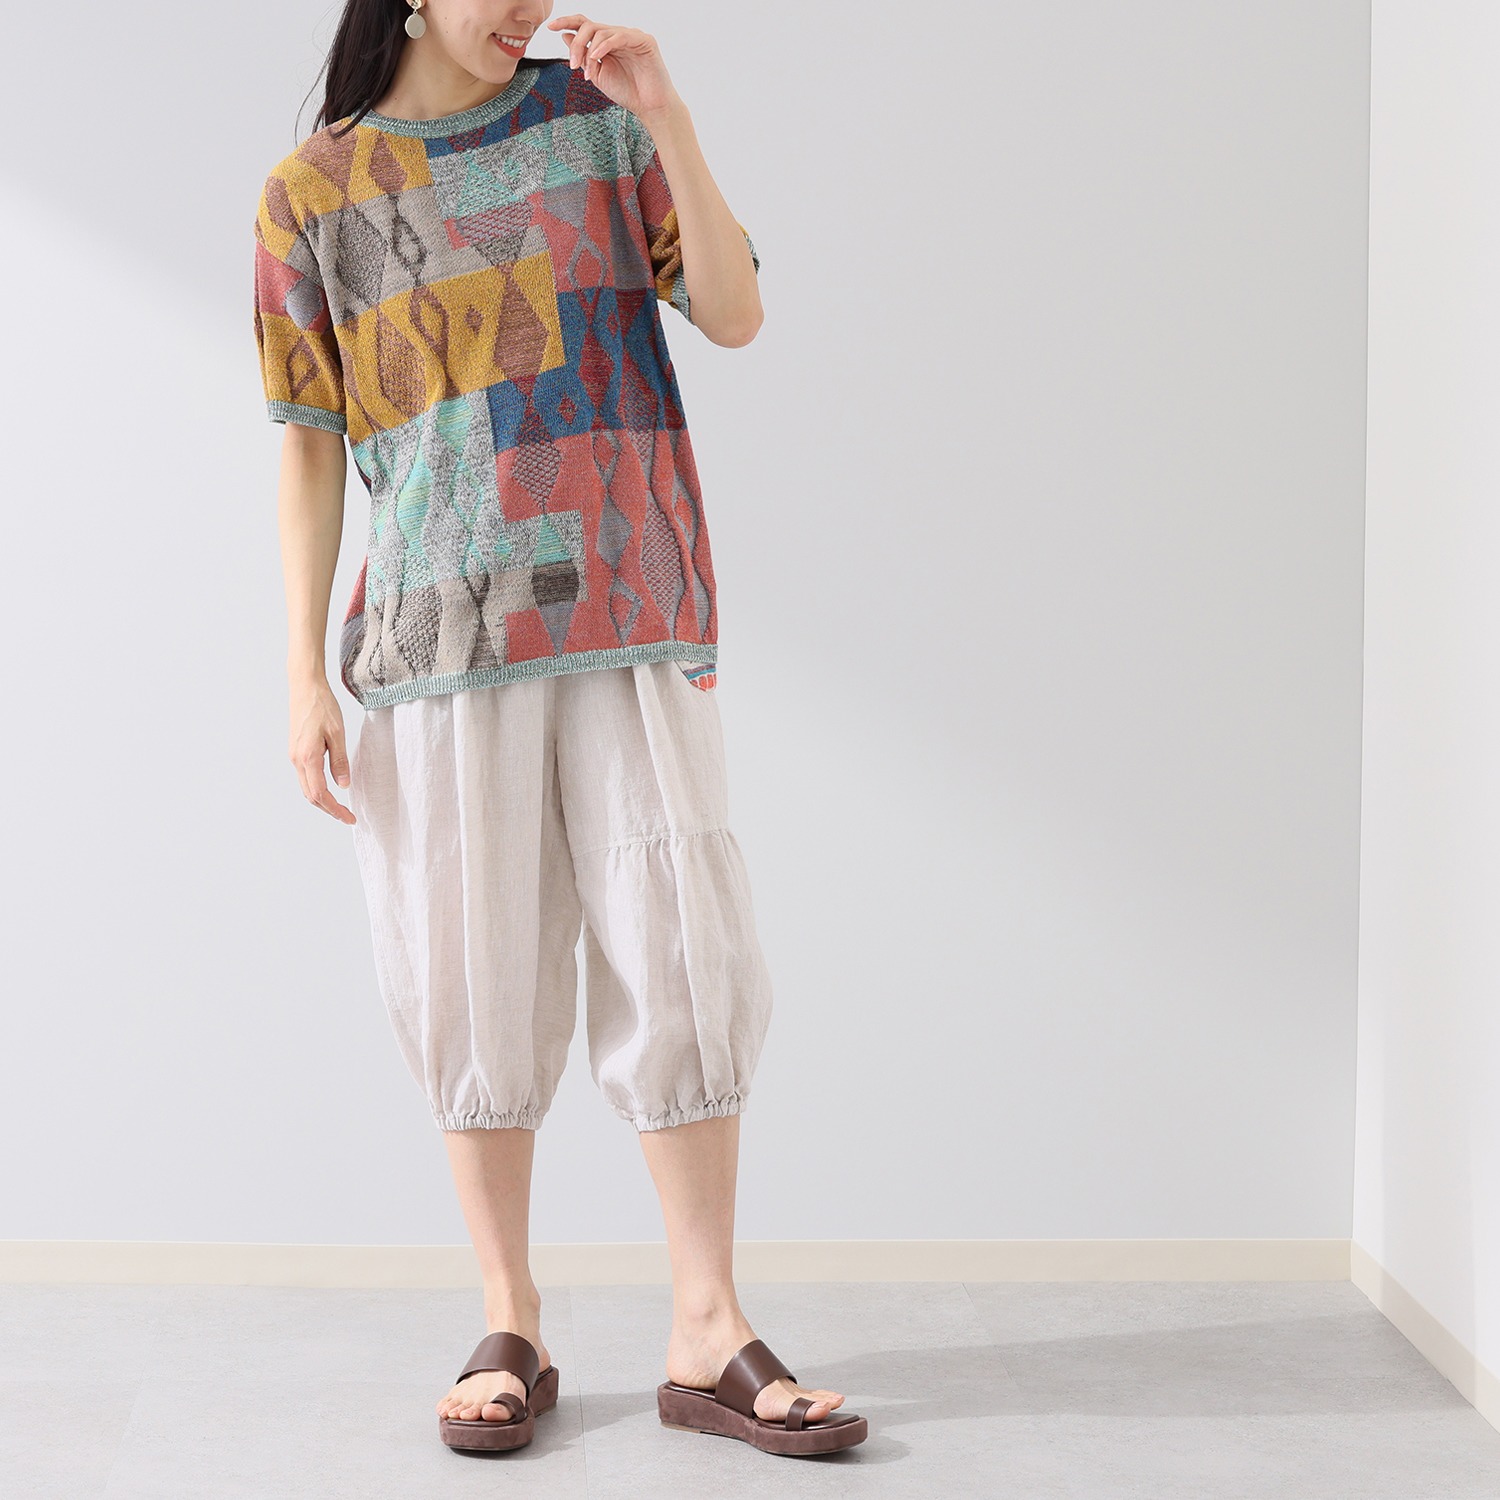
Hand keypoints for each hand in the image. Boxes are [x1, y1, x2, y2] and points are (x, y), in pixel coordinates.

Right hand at [289, 678, 354, 824]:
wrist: (305, 687)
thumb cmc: (322, 706)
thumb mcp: (338, 733)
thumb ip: (340, 760)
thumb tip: (344, 785)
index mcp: (308, 757)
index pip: (320, 794)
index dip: (335, 810)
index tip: (350, 818)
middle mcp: (297, 760)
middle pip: (311, 796)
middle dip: (329, 809)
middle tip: (348, 816)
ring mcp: (294, 756)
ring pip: (307, 788)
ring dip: (322, 800)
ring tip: (341, 807)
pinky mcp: (296, 751)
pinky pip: (305, 777)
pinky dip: (317, 788)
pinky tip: (330, 788)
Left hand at [545, 14, 681, 119]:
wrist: (651, 108)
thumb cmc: (628, 93)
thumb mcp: (598, 74)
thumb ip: (583, 57)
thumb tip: (565, 36)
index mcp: (607, 42)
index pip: (585, 25)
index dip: (566, 22)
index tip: (550, 27)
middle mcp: (618, 35)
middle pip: (589, 26)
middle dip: (576, 44)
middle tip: (572, 65)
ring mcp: (631, 36)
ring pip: (601, 31)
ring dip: (589, 52)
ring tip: (588, 74)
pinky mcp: (644, 40)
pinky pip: (619, 36)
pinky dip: (604, 46)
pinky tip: (596, 57)